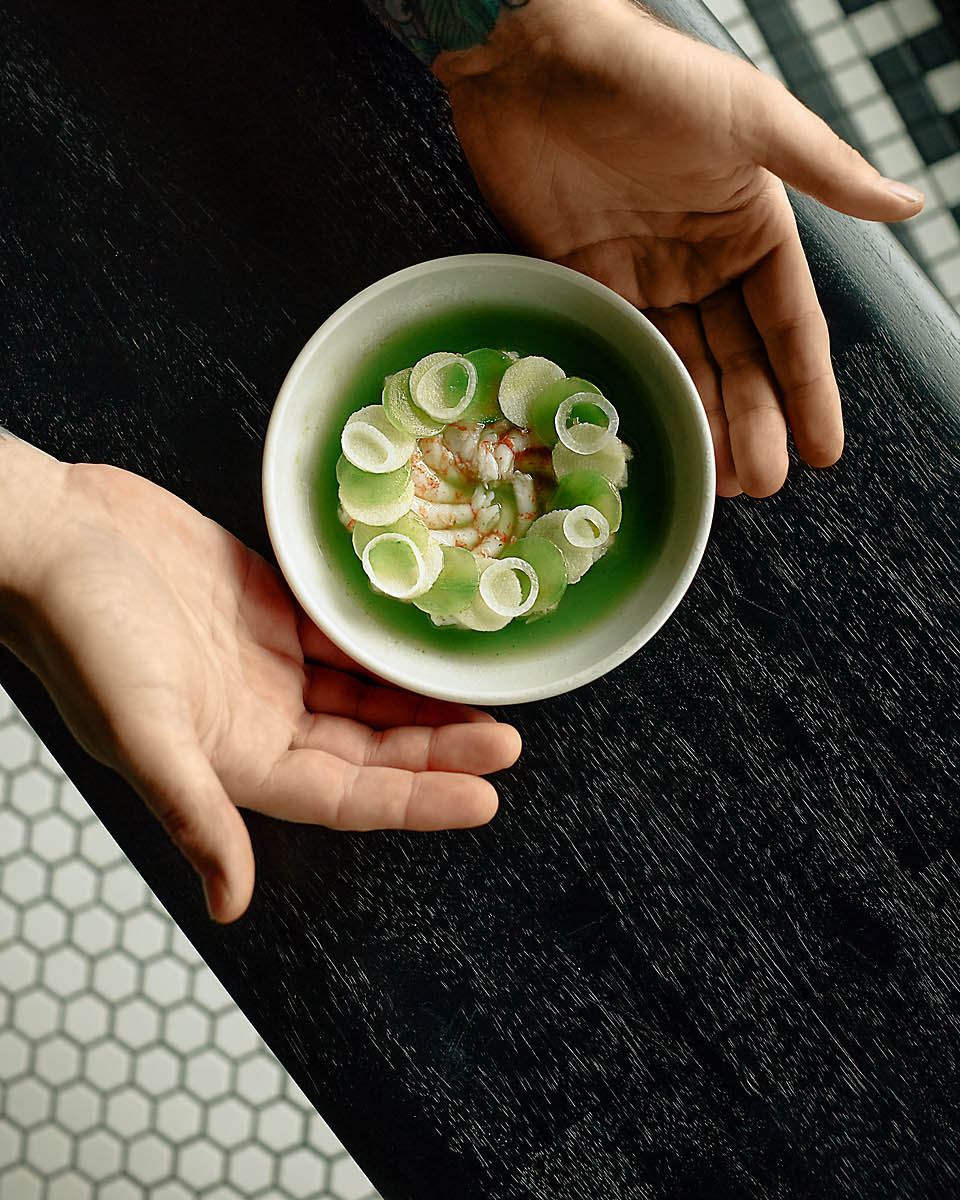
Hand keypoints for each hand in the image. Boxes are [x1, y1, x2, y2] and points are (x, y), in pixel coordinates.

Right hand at [3, 452, 519, 921]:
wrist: (54, 534)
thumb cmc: (80, 629)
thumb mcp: (141, 726)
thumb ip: (193, 811)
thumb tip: (229, 903)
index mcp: (234, 757)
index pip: (347, 794)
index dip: (417, 800)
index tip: (485, 797)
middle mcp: (260, 716)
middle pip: (370, 747)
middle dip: (438, 750)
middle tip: (509, 743)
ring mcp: (266, 660)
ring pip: (365, 692)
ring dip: (421, 699)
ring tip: (487, 700)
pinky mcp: (268, 603)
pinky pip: (344, 631)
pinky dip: (387, 639)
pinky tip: (430, 635)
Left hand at [437, 0, 923, 497]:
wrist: (534, 54)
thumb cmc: (651, 76)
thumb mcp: (753, 119)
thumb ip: (825, 171)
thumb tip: (911, 205)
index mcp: (751, 223)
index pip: (790, 323)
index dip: (808, 387)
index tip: (825, 449)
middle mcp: (701, 256)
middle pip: (737, 356)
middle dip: (754, 420)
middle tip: (763, 484)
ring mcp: (640, 270)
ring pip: (681, 362)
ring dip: (702, 419)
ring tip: (719, 482)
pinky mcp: (580, 277)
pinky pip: (618, 347)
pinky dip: (637, 391)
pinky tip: (653, 436)